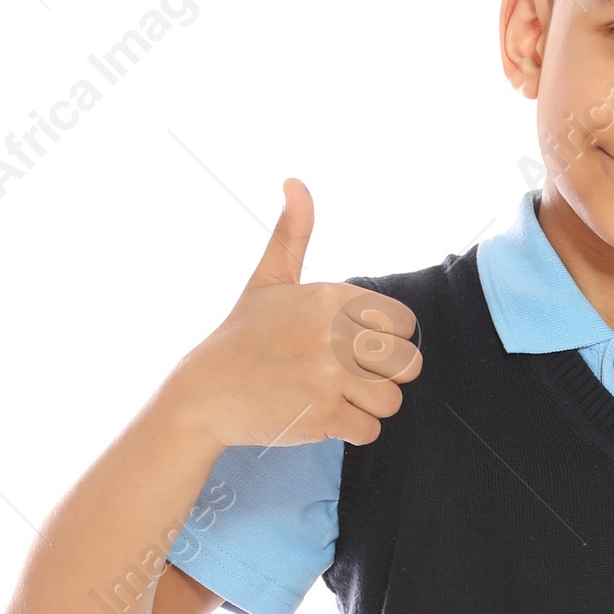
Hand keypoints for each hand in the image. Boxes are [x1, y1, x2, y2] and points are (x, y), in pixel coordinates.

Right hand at [176, 178, 421, 448]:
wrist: (205, 391)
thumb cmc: (243, 335)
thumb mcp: (268, 278)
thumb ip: (292, 233)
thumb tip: (294, 181)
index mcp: (330, 298)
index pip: (404, 325)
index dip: (386, 341)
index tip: (353, 346)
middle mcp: (333, 333)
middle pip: (408, 365)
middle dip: (382, 377)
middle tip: (345, 377)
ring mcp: (328, 376)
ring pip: (391, 401)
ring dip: (367, 406)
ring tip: (332, 396)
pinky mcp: (322, 415)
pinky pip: (370, 431)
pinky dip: (351, 431)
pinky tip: (321, 416)